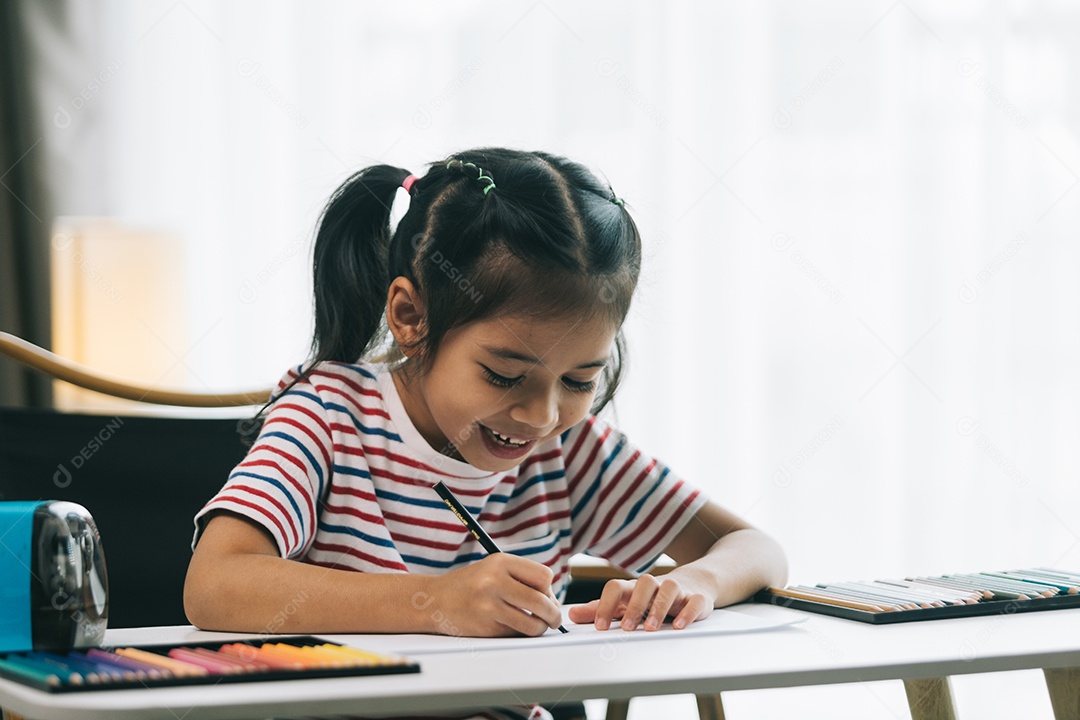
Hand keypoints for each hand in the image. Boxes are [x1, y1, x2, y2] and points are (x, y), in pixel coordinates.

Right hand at [427, 554, 562, 636]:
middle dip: (553, 614)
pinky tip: (512, 625)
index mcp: (500, 562)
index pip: (543, 576)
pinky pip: (516, 633)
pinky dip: (520, 633)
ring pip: (532, 623)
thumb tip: (553, 602)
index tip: (546, 595)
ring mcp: (489, 606)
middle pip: (541, 601)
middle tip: (554, 618)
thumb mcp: (493, 568)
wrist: (435, 601)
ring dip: (540, 627)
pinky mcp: (486, 627)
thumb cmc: (470, 585)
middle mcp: (494, 582)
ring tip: (537, 625)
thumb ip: (522, 578)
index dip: (549, 589)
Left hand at [567, 572, 713, 630]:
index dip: (606, 604)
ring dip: (659, 607)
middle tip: (627, 628)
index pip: (616, 587)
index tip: (600, 626)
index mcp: (634, 587)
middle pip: (643, 584)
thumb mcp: (625, 603)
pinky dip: (688, 612)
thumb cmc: (652, 596)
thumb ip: (599, 609)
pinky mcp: (697, 598)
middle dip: (634, 605)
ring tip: (651, 628)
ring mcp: (677, 590)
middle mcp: (655, 585)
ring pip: (668, 589)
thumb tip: (571, 615)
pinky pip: (694, 600)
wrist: (693, 582)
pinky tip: (679, 625)